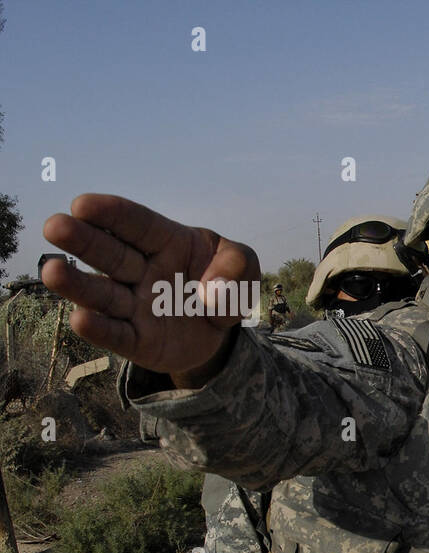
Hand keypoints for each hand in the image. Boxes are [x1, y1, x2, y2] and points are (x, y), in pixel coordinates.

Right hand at [42, 194, 258, 374]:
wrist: (220, 331)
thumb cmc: (224, 283)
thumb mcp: (244, 265)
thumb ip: (237, 264)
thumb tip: (213, 291)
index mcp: (165, 241)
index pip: (136, 223)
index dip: (111, 213)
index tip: (83, 204)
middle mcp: (141, 270)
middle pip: (110, 254)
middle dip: (82, 240)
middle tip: (54, 226)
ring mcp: (135, 305)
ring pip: (103, 294)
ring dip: (78, 284)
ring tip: (52, 271)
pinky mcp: (136, 340)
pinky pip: (117, 334)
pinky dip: (100, 329)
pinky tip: (80, 320)